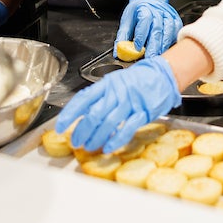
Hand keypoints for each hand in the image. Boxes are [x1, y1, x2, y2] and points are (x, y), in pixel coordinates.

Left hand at [55, 57, 181, 152]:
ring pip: (108, 123)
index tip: (61, 127)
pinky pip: (127, 129)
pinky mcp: (142, 113)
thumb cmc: (137, 81)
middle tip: (75, 142)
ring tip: (89, 146)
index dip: (69, 114)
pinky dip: (116, 140)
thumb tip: (81, 111)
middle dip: (81, 131)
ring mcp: (129, 103)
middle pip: (94, 114)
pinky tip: (108, 147)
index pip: (83, 99)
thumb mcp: (114, 82)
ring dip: (96, 138)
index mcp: (106, 85)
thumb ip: (99, 95)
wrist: (162, 75)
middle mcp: (116, 93)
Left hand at [115, 0, 181, 57]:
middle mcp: (157, 11)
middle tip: (150, 57)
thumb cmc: (138, 10)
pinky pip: (176, 31)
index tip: (137, 48)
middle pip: (157, 29)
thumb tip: (118, 52)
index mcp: (143, 8)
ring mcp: (168, 15)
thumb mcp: (127, 19)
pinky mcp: (175, 19)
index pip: (143, 21)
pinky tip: (166, 48)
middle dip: (154, 45)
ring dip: (163, 45)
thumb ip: (123, 35)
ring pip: (168, 31)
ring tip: (158, 55)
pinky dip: (171, 41)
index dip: (141, 35)